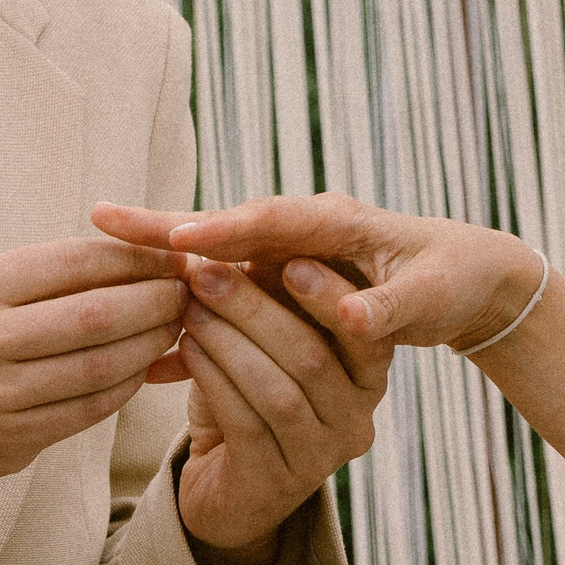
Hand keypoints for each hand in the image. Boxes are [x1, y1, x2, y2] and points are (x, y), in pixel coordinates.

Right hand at [0, 238, 188, 502]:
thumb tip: (141, 254)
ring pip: (99, 368)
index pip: (76, 262)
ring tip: (174, 329)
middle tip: (187, 294)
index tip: (173, 256)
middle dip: (156, 302)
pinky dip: (124, 388)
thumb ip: (44, 274)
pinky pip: (85, 412)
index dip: (137, 258)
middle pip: (97, 315)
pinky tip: (141, 370)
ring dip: (150, 347)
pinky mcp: (5, 442)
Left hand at [93, 204, 393, 554]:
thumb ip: (269, 301)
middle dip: (255, 309)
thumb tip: (234, 240)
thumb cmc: (246, 398)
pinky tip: (186, 350)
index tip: (287, 258)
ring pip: (279, 389)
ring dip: (228, 340)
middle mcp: (357, 419)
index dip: (328, 295)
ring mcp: (321, 457)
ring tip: (188, 306)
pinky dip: (213, 379)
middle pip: (312, 357)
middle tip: (205, 273)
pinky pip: (247, 422)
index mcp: (367, 376)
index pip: (365, 332)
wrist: (224, 486)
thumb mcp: (266, 342)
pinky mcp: (277, 484)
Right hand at [96, 194, 543, 352]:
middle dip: (165, 227)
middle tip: (103, 219)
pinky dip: (189, 311)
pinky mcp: (278, 281)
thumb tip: (353, 321)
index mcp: (336, 222)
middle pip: (223, 227)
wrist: (463, 276)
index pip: (271, 221)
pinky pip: (224, 292)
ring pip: (213, 258)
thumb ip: (387, 309)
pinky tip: (148, 344)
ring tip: (100, 259)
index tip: (180, 241)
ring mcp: (285, 254)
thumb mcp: (428, 296)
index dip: (224, 230)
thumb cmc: (449, 278)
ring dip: (162, 262)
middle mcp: (301, 231)